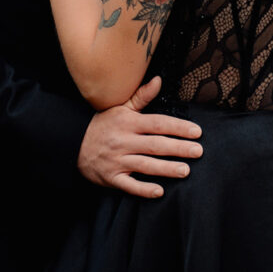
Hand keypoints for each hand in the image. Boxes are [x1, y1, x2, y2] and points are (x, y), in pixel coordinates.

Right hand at [77, 76, 202, 198]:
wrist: (74, 143)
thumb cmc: (103, 124)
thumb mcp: (120, 107)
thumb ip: (142, 96)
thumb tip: (159, 80)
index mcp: (129, 122)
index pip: (158, 123)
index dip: (178, 127)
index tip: (196, 131)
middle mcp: (124, 141)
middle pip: (155, 145)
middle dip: (178, 148)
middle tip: (198, 151)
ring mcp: (117, 160)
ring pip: (145, 165)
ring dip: (166, 169)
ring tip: (185, 170)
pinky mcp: (112, 178)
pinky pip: (129, 185)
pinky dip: (144, 189)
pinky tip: (159, 191)